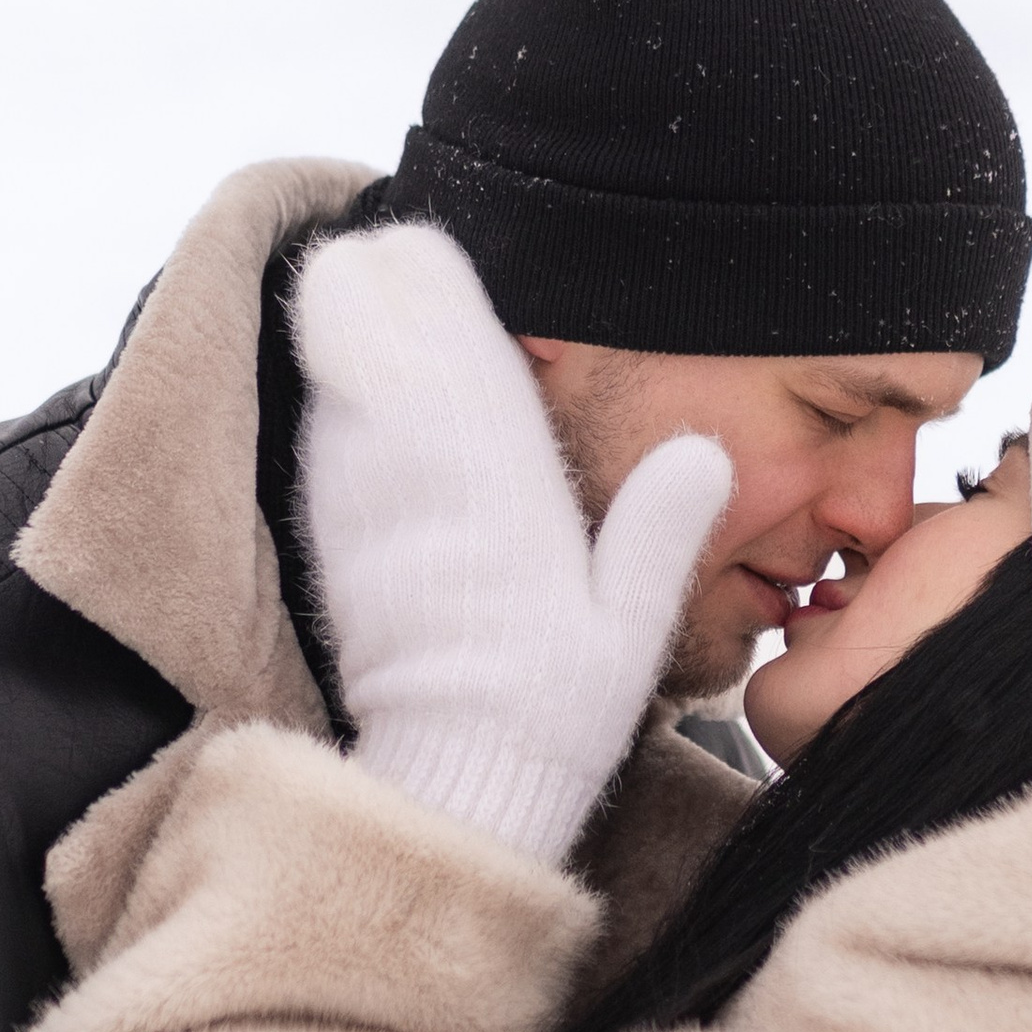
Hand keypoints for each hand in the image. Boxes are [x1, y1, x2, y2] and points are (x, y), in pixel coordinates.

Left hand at [291, 223, 733, 862]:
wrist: (454, 779)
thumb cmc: (552, 706)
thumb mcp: (630, 622)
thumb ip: (659, 527)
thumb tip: (703, 450)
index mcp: (499, 481)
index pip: (454, 351)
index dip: (434, 291)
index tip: (428, 253)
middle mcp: (421, 479)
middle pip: (383, 348)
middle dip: (381, 296)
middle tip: (386, 256)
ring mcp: (368, 510)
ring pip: (344, 389)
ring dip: (353, 342)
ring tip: (361, 294)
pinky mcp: (336, 549)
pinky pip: (327, 450)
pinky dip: (335, 408)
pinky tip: (344, 390)